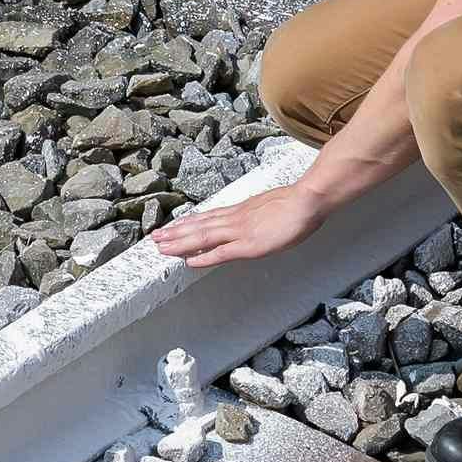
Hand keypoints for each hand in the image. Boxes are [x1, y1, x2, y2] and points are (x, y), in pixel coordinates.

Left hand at [153, 184, 322, 268]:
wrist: (307, 199)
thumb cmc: (295, 203)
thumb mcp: (269, 205)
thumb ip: (256, 214)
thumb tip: (251, 220)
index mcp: (240, 210)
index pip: (207, 217)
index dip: (188, 223)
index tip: (173, 227)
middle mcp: (234, 219)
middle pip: (198, 226)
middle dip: (175, 233)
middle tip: (155, 238)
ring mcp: (240, 231)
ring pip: (202, 237)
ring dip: (180, 243)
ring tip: (161, 247)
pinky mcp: (249, 244)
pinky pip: (221, 253)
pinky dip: (203, 257)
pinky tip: (189, 262)